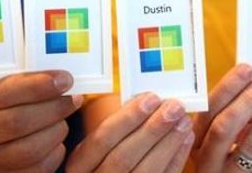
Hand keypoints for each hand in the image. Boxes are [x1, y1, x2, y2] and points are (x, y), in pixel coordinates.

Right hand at [0, 70, 82, 171]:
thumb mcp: (0, 89)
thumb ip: (22, 82)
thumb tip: (59, 77)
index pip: (6, 93)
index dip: (39, 86)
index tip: (64, 79)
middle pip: (18, 122)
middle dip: (53, 108)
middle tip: (73, 99)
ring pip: (29, 150)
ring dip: (55, 131)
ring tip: (63, 120)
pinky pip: (36, 170)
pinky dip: (54, 153)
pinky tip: (56, 141)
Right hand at [67, 93, 193, 172]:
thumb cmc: (101, 165)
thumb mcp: (91, 151)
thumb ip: (110, 130)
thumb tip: (141, 100)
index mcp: (80, 165)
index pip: (102, 138)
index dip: (127, 117)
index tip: (150, 98)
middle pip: (125, 155)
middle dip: (152, 129)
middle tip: (173, 106)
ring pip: (147, 171)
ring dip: (168, 143)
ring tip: (183, 120)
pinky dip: (176, 160)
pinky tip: (184, 140)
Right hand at [193, 63, 251, 171]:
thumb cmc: (227, 166)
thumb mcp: (221, 143)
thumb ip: (231, 120)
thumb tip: (250, 88)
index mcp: (194, 139)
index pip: (206, 108)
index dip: (227, 88)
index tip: (245, 70)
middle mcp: (201, 156)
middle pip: (216, 120)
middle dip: (235, 94)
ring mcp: (218, 171)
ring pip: (230, 138)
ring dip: (247, 112)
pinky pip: (250, 157)